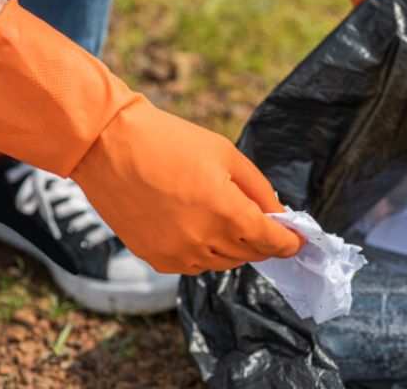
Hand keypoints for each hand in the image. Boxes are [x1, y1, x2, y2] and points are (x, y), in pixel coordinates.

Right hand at [72, 97, 304, 273]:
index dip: (290, 243)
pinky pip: (193, 265)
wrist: (108, 146)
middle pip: (250, 254)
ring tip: (226, 218)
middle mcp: (204, 241)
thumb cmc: (170, 141)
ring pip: (223, 263)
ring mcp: (178, 254)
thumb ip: (259, 190)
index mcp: (227, 214)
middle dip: (263, 240)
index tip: (298, 240)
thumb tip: (279, 215)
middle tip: (264, 222)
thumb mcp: (226, 155)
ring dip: (234, 246)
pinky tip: (198, 227)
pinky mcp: (155, 257)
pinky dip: (205, 252)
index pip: (272, 243)